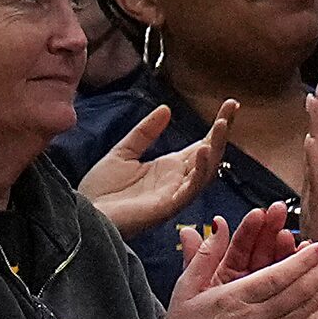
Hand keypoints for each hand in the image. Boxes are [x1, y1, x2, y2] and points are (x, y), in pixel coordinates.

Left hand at [78, 98, 233, 239]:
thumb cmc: (102, 191)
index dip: (216, 127)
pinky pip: (190, 189)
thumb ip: (145, 133)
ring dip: (216, 147)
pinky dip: (199, 170)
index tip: (229, 104)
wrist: (85, 214)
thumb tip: (166, 109)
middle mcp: (179, 181)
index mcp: (170, 168)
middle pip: (210, 154)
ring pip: (206, 170)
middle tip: (233, 106)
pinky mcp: (168, 207)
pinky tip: (202, 150)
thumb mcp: (123, 152)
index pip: (202, 144)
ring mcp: (176, 194)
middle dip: (222, 132)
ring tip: (221, 125)